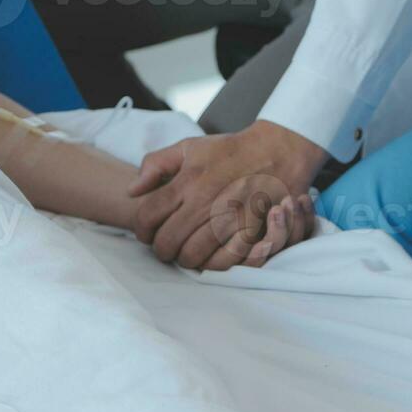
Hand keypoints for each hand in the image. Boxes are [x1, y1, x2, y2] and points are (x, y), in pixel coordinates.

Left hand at [130, 121, 327, 270]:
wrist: (278, 148)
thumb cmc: (231, 150)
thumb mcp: (189, 147)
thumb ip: (156, 164)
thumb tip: (132, 190)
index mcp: (188, 180)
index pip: (149, 216)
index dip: (141, 230)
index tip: (146, 233)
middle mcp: (207, 201)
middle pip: (168, 241)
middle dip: (161, 249)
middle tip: (166, 247)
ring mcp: (231, 217)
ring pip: (193, 256)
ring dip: (185, 259)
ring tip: (186, 252)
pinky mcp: (253, 229)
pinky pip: (225, 260)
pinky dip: (213, 264)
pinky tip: (210, 256)